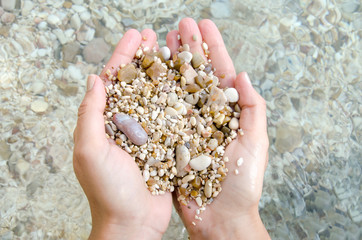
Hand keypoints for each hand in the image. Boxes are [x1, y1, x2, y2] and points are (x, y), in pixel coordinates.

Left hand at [73, 29, 171, 239]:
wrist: (134, 224)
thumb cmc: (108, 192)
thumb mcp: (91, 151)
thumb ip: (90, 115)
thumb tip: (94, 79)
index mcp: (105, 122)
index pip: (114, 81)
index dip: (123, 55)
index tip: (136, 35)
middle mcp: (126, 124)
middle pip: (136, 83)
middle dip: (144, 58)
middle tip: (155, 36)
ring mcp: (147, 133)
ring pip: (156, 96)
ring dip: (163, 73)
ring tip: (173, 52)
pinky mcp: (165, 144)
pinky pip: (172, 117)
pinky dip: (179, 99)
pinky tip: (188, 84)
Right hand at [168, 18, 269, 238]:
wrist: (219, 217)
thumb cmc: (241, 184)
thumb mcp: (255, 144)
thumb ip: (253, 110)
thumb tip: (243, 75)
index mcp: (228, 112)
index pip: (220, 72)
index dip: (211, 47)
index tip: (203, 24)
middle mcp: (206, 114)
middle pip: (196, 75)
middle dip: (188, 49)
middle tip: (178, 25)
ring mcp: (187, 126)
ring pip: (177, 89)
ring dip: (170, 65)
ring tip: (161, 43)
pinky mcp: (170, 140)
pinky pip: (162, 113)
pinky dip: (155, 93)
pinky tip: (148, 77)